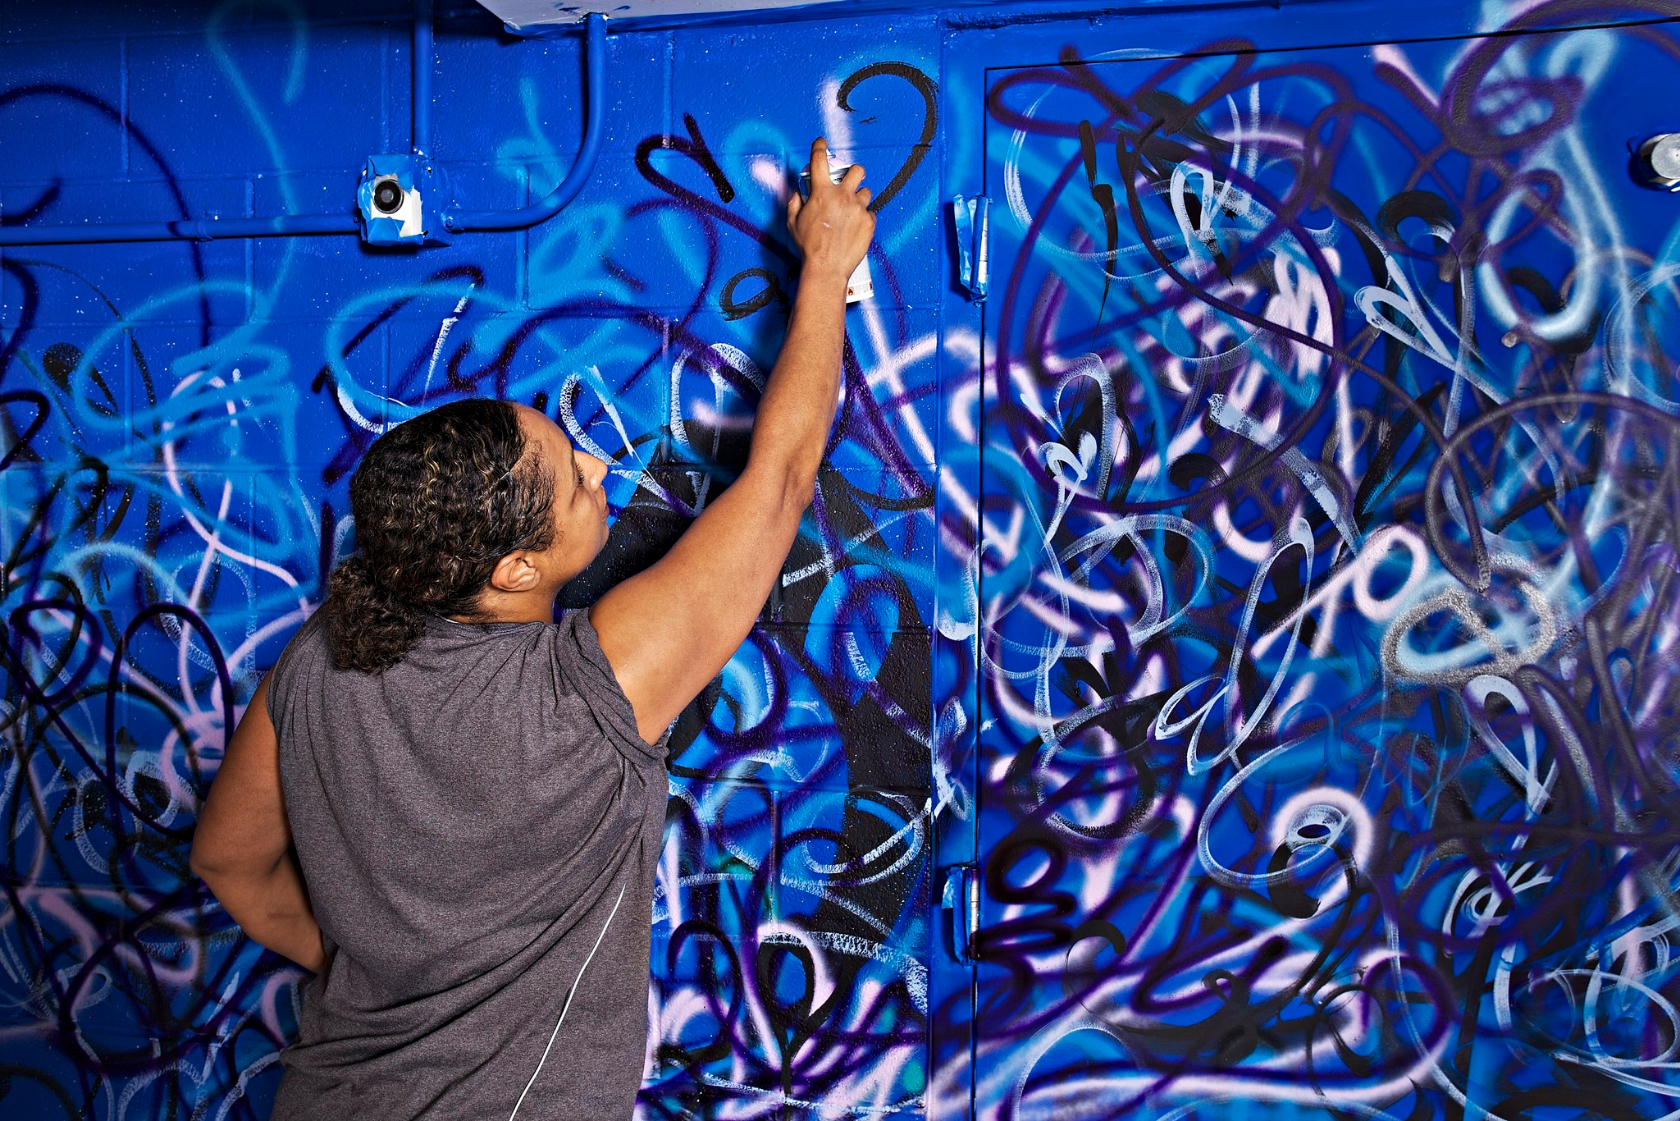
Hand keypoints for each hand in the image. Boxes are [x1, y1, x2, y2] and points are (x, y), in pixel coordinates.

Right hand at [786, 137, 875, 283]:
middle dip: (854, 172)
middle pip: (857, 170)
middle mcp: (842, 196)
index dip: (819, 147)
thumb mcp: (793, 223)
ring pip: (866, 192)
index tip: (821, 142)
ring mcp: (858, 208)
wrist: (827, 268)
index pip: (819, 160)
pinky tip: (855, 227)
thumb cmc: (809, 247)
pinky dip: (864, 217)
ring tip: (852, 210)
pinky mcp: (869, 222)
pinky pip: (870, 212)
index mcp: (821, 193)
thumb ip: (795, 203)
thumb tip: (799, 193)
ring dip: (859, 198)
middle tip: (850, 182)